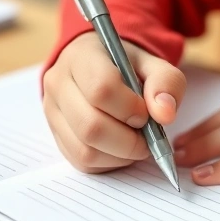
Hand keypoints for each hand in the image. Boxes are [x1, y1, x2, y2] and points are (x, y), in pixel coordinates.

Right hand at [43, 32, 185, 172]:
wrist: (101, 67)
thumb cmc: (127, 66)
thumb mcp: (154, 64)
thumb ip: (166, 83)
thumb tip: (165, 115)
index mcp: (81, 58)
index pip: (101, 89)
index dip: (130, 108)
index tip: (145, 113)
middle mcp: (58, 85)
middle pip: (91, 126)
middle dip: (129, 140)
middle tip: (146, 136)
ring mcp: (53, 113)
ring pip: (86, 150)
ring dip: (121, 155)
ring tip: (136, 141)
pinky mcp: (57, 137)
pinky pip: (83, 162)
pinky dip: (110, 162)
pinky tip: (121, 148)